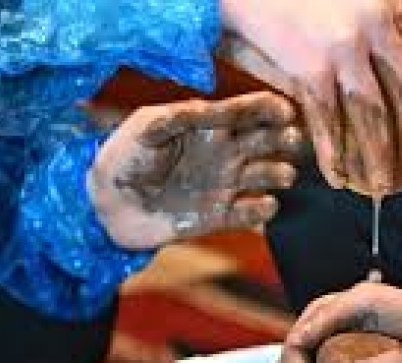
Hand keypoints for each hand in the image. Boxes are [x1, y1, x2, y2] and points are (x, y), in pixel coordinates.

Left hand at [87, 92, 301, 249]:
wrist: (108, 205)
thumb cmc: (124, 158)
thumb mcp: (144, 128)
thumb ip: (174, 118)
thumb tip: (205, 108)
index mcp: (208, 126)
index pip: (247, 112)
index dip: (269, 108)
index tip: (286, 111)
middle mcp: (223, 152)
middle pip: (266, 141)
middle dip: (284, 139)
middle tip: (293, 141)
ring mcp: (224, 184)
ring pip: (266, 175)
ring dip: (280, 173)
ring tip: (283, 175)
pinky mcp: (218, 216)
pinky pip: (249, 214)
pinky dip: (262, 210)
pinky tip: (266, 206)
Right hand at [218, 0, 401, 195]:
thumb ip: (367, 30)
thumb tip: (386, 80)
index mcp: (386, 6)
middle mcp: (373, 26)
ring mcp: (343, 48)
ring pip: (373, 114)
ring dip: (380, 154)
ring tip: (382, 184)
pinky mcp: (310, 68)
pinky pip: (329, 121)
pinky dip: (332, 154)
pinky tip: (337, 177)